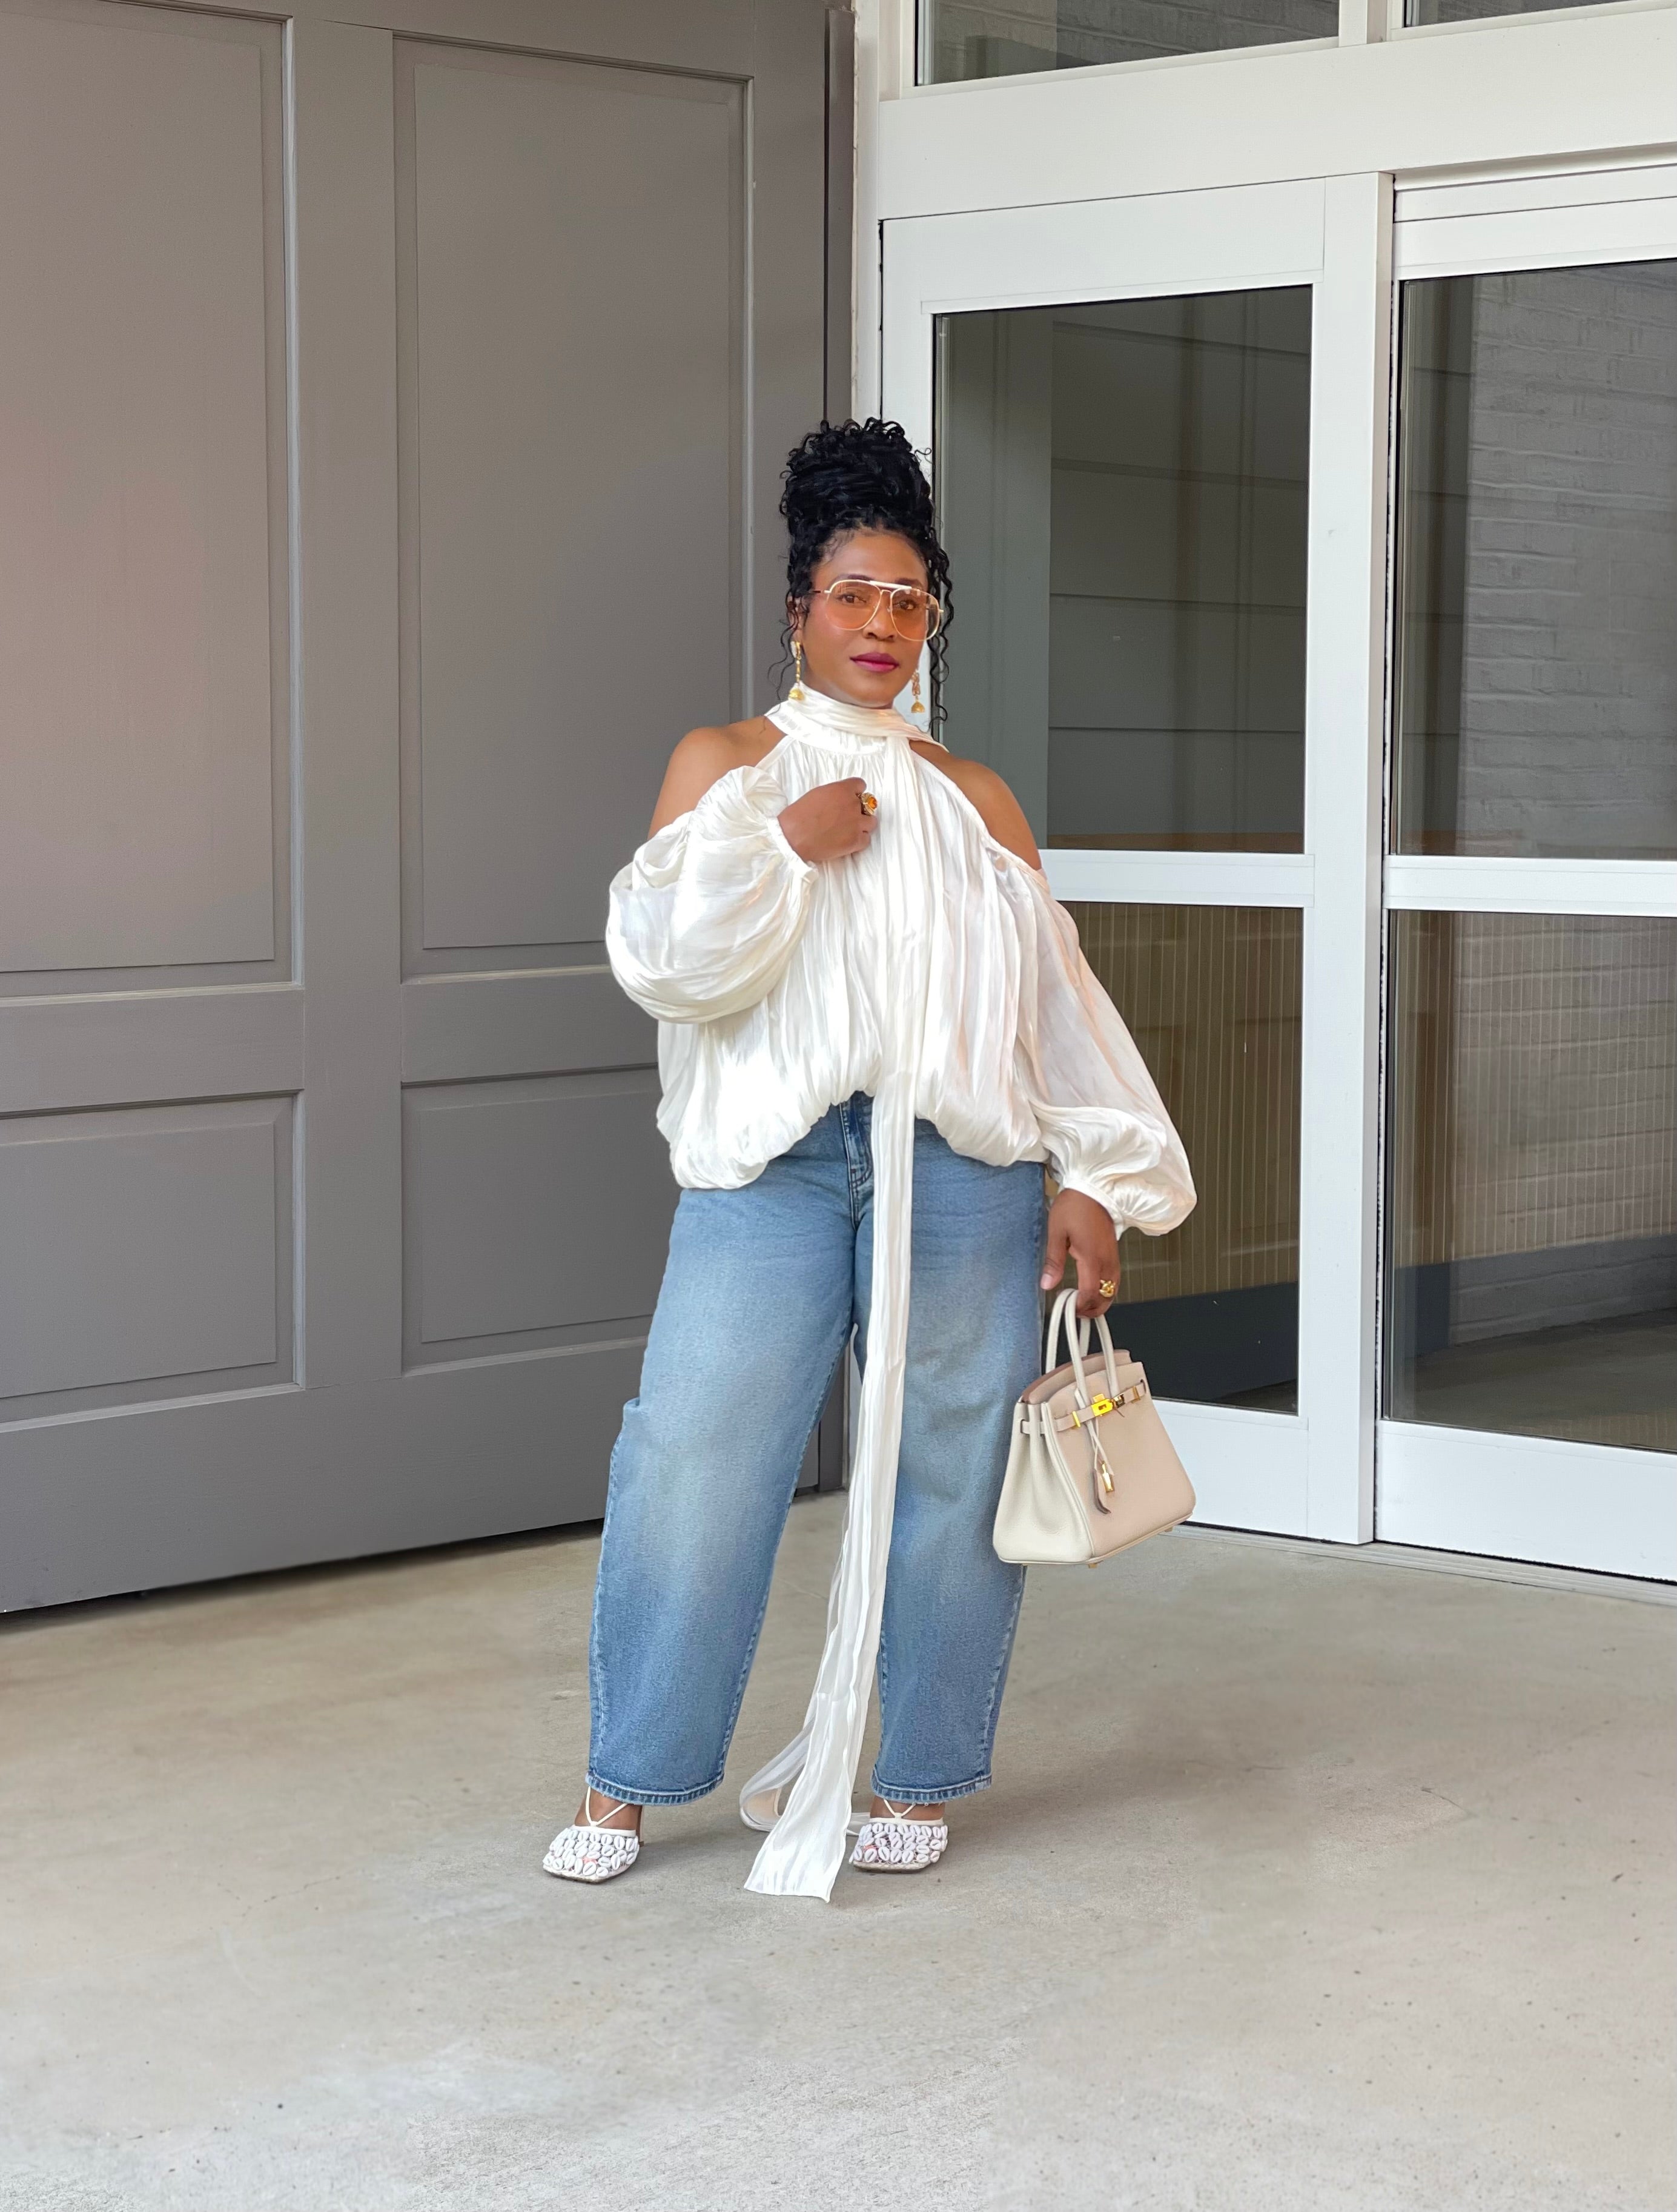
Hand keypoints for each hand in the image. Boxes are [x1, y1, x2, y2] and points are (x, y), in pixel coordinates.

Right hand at [777, 778, 878, 864]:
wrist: (793, 838)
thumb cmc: (798, 816)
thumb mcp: (816, 794)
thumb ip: (834, 794)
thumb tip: (839, 799)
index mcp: (842, 790)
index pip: (860, 785)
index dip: (855, 792)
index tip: (850, 798)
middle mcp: (852, 804)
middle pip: (867, 805)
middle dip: (858, 810)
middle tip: (846, 817)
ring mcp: (856, 823)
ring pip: (871, 822)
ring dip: (862, 825)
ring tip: (849, 830)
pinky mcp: (856, 841)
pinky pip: (866, 839)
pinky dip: (859, 840)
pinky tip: (848, 841)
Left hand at [1040, 1190, 1119, 1318]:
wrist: (1094, 1189)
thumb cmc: (1075, 1206)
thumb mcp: (1057, 1232)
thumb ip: (1054, 1261)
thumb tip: (1047, 1284)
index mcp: (1092, 1258)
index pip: (1090, 1293)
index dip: (1080, 1306)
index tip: (1068, 1307)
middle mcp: (1107, 1260)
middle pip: (1107, 1297)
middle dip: (1093, 1310)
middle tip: (1076, 1312)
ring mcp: (1113, 1257)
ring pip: (1114, 1289)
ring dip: (1101, 1301)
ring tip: (1083, 1304)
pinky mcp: (1114, 1252)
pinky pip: (1115, 1278)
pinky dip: (1107, 1289)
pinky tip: (1094, 1289)